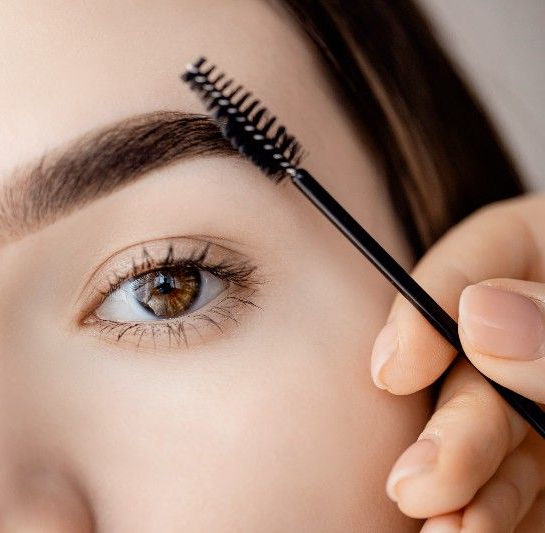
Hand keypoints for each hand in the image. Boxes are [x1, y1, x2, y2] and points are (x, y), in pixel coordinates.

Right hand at [370, 194, 544, 531]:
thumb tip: (477, 315)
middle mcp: (543, 333)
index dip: (425, 303)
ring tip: (448, 527)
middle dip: (448, 426)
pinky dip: (496, 517)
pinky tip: (472, 531)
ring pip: (495, 436)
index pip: (488, 252)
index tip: (393, 367)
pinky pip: (525, 492)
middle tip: (421, 482)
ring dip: (466, 487)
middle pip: (477, 362)